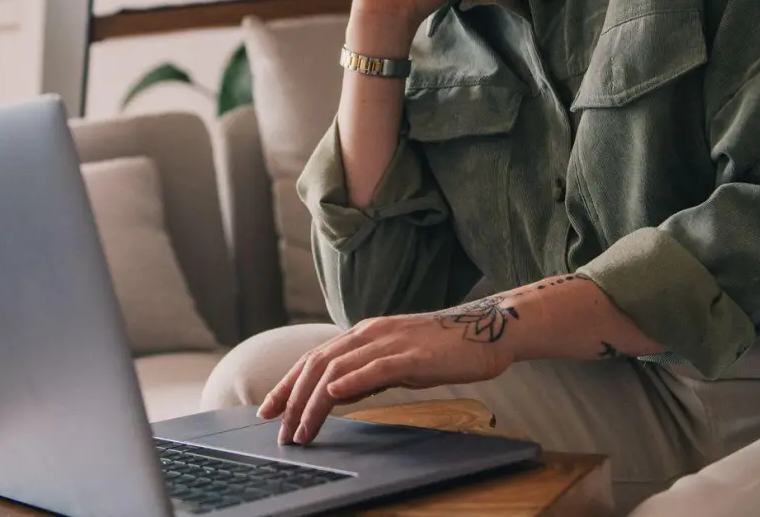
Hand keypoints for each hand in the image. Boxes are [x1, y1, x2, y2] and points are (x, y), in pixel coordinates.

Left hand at [256, 297, 518, 444]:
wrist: (490, 330)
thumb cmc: (445, 350)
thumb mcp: (397, 363)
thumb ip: (366, 375)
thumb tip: (336, 393)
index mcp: (365, 334)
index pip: (315, 358)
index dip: (288, 383)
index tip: (269, 408)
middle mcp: (370, 332)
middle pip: (317, 363)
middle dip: (292, 397)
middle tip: (279, 428)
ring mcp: (390, 342)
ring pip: (338, 368)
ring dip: (313, 401)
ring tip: (301, 428)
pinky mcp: (412, 355)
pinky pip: (375, 368)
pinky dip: (350, 381)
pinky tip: (333, 395)